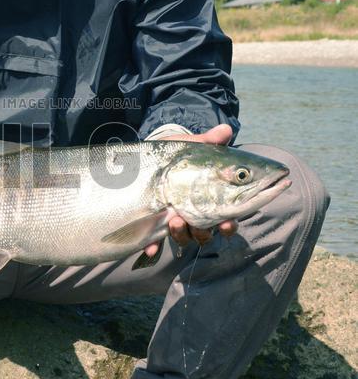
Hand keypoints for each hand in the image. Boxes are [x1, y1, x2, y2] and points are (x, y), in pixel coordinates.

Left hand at [144, 124, 237, 257]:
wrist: (148, 160)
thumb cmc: (175, 156)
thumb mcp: (190, 148)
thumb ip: (208, 143)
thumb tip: (225, 131)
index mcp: (209, 201)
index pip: (226, 219)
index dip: (230, 224)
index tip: (228, 222)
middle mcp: (195, 216)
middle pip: (205, 235)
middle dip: (203, 232)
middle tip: (195, 222)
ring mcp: (175, 222)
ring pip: (184, 239)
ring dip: (181, 234)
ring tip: (174, 220)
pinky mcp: (154, 225)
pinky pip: (155, 242)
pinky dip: (153, 245)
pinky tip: (150, 247)